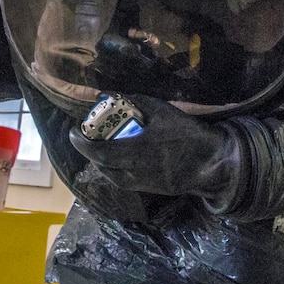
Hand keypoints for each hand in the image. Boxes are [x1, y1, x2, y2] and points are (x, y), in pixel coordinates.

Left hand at [68, 94, 242, 201]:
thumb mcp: (161, 111)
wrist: (210, 162)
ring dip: (101, 161)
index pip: (97, 151)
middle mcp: (133, 172)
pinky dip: (114, 168)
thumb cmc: (186, 133)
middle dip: (90, 151)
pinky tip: (119, 158)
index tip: (73, 131)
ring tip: (100, 146)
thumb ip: (132, 101)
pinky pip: (123, 180)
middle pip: (101, 165)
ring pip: (111, 176)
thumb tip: (106, 94)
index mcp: (134, 152)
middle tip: (86, 137)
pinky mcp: (150, 189)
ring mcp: (141, 184)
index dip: (81, 143)